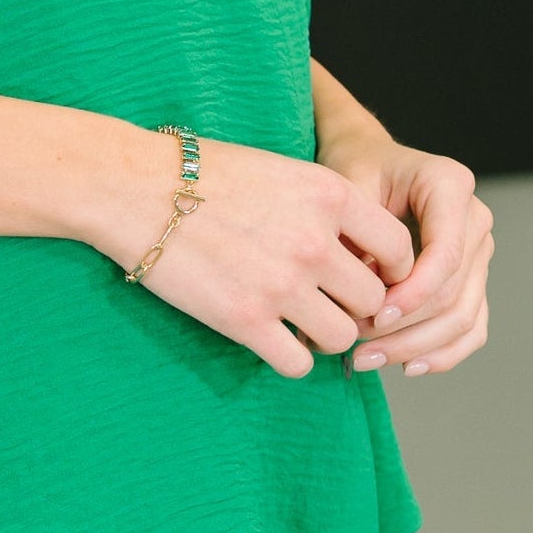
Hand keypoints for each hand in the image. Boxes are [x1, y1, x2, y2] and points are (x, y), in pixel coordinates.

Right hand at [108, 137, 418, 381]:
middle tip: (328, 303)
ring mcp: (282, 284)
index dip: (391, 268)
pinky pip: (298, 363)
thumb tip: (357, 251)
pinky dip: (290, 358)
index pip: (399, 247)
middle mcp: (315, 241)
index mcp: (329, 194)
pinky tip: (271, 339)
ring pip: (342, 337)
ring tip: (298, 322)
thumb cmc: (201, 173)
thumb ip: (325, 208)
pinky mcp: (246, 321)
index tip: (367, 274)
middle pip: (375, 299)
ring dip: (325, 335)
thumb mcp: (280, 169)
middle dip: (356, 307)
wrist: (133, 186)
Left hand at [319, 129, 492, 377]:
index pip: (447, 255)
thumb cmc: (357, 168)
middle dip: (406, 327)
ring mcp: (478, 253)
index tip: (374, 315)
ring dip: (416, 347)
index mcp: (451, 185)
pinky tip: (406, 365)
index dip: (414, 294)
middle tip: (356, 345)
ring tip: (367, 358)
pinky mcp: (472, 280)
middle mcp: (475, 219)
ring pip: (464, 318)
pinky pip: (471, 327)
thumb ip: (358, 234)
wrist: (368, 162)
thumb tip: (360, 296)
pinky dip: (442, 353)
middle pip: (455, 293)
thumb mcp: (347, 184)